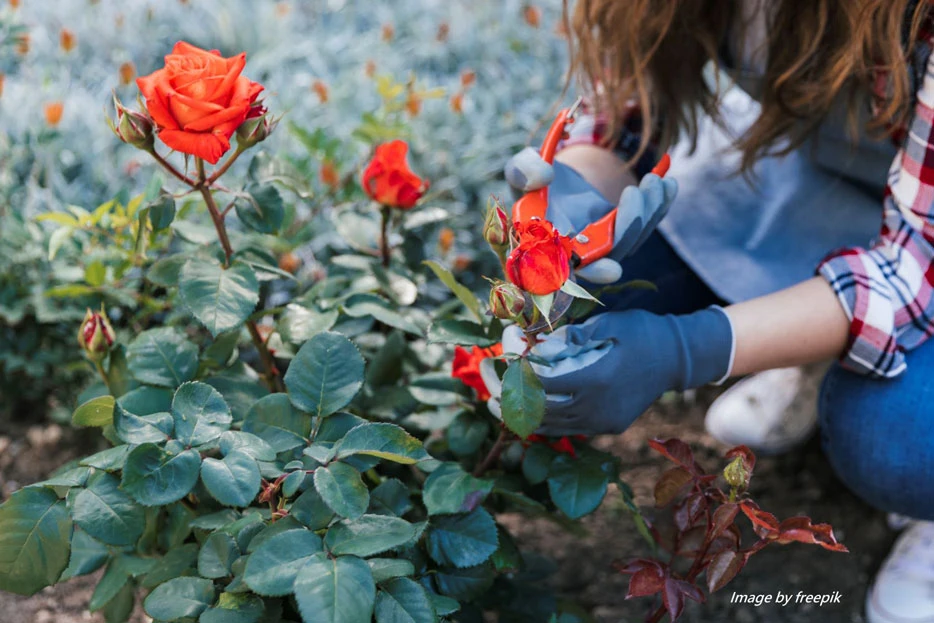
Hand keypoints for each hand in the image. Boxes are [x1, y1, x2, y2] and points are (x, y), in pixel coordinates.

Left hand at [483, 307, 733, 435]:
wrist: (677, 358)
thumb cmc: (641, 332)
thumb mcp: (607, 323)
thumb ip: (570, 336)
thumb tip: (537, 345)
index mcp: (597, 379)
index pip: (544, 384)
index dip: (520, 375)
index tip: (504, 363)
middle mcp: (598, 407)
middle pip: (543, 411)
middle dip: (513, 400)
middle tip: (490, 390)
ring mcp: (604, 422)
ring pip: (553, 426)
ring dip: (525, 415)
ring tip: (500, 403)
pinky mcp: (608, 427)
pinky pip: (569, 429)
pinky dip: (547, 420)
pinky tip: (530, 409)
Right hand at [504, 147, 677, 283]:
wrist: (556, 176)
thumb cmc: (534, 179)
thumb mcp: (522, 169)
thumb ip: (523, 171)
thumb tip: (544, 176)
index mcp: (548, 248)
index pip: (569, 271)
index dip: (590, 274)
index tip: (611, 270)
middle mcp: (579, 255)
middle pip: (610, 255)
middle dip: (628, 229)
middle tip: (634, 193)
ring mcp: (604, 247)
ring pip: (633, 240)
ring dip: (648, 212)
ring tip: (653, 180)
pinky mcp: (624, 234)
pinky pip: (646, 226)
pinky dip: (660, 205)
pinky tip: (668, 184)